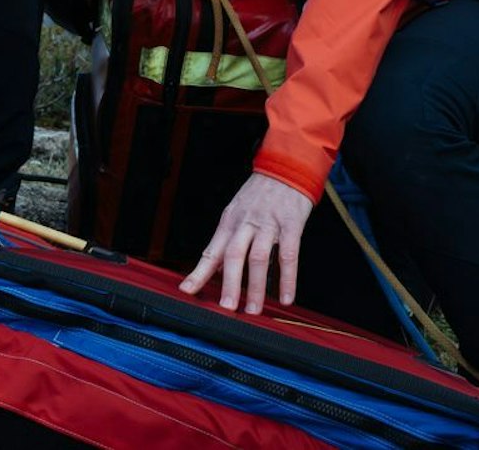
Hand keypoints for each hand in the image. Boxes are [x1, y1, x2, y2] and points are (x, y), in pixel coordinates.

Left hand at [179, 172, 313, 313]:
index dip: (199, 272)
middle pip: (233, 255)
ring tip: (254, 309)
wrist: (286, 168)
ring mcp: (268, 224)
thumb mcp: (236, 212)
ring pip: (259, 258)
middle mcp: (246, 223)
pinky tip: (286, 297)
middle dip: (230, 284)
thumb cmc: (259, 194)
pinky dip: (287, 278)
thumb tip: (216, 269)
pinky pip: (288, 254)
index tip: (187, 290)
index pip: (212, 250)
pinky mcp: (291, 224)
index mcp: (229, 222)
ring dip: (256, 287)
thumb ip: (227, 241)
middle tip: (227, 308)